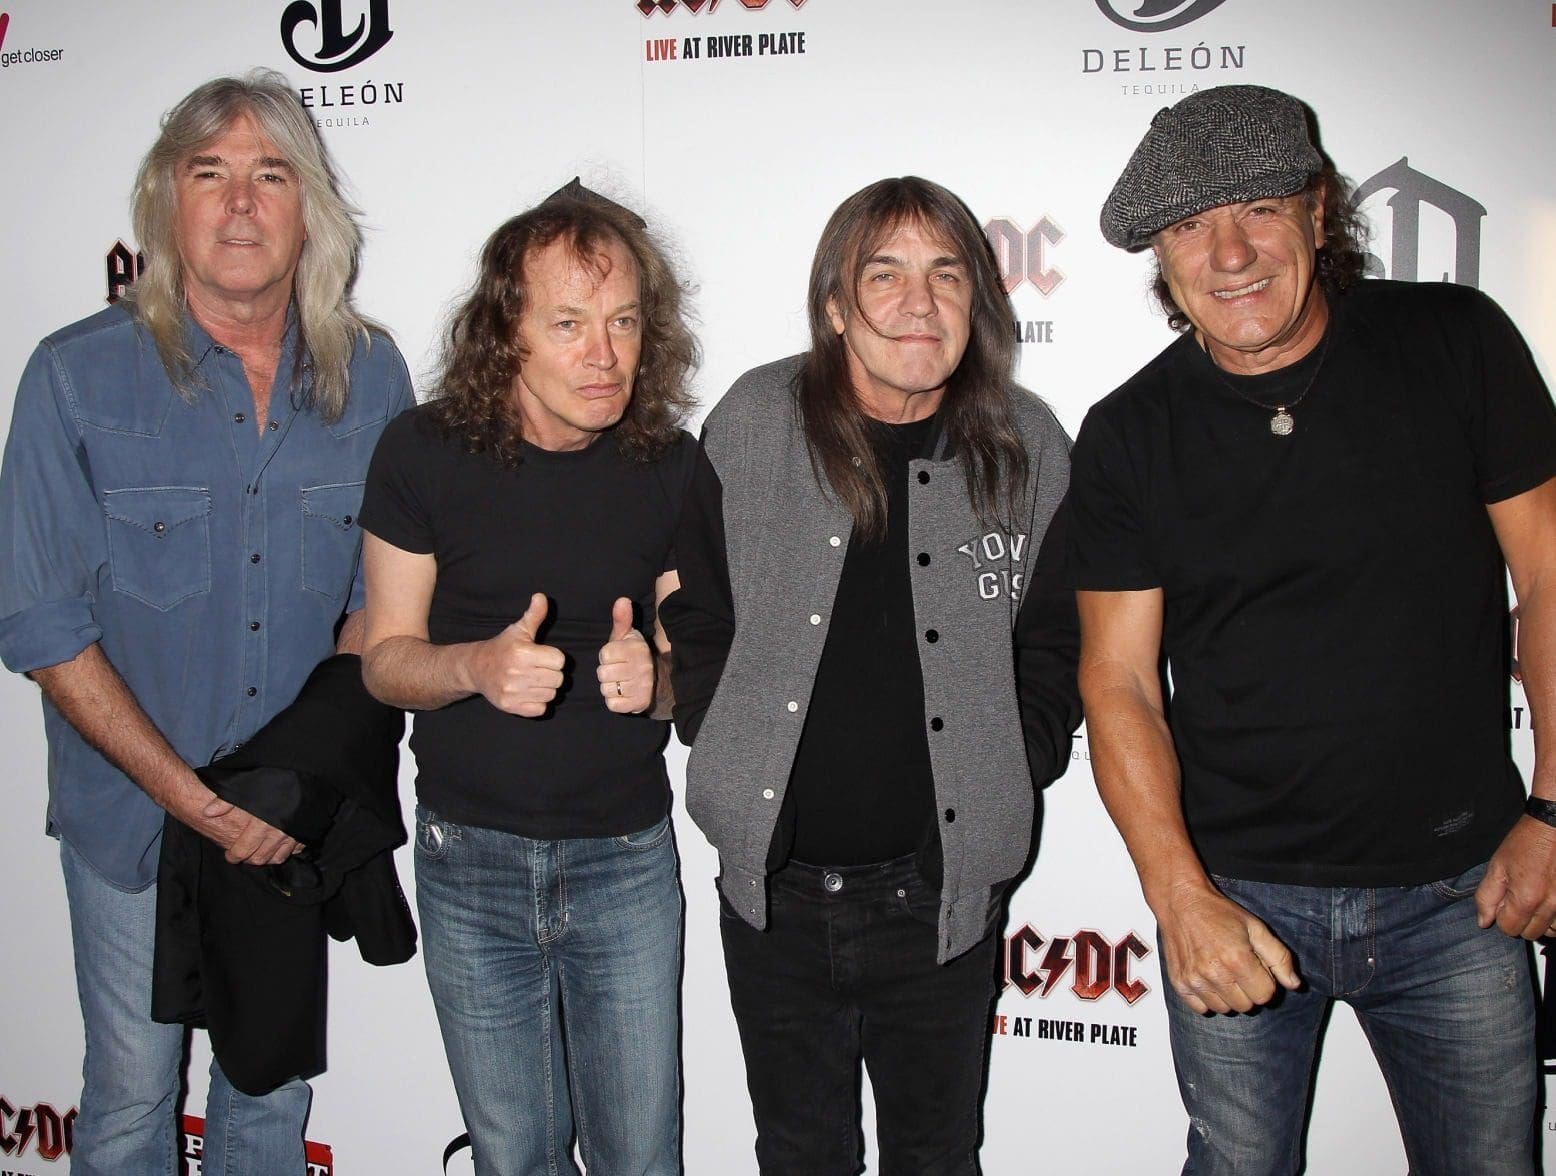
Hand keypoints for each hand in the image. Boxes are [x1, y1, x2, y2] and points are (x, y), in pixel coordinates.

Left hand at [173, 789, 299, 865]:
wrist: (307, 772)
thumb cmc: (275, 778)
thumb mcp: (247, 784)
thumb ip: (226, 800)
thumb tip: (208, 813)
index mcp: (261, 824)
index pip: (243, 850)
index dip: (234, 856)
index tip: (230, 855)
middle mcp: (278, 833)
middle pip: (260, 858)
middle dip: (249, 859)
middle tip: (242, 855)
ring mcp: (294, 834)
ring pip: (278, 857)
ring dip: (267, 858)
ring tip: (259, 852)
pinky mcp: (306, 832)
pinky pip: (296, 850)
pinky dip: (286, 850)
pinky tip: (280, 845)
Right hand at [467, 593, 565, 716]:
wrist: (476, 668)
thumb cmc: (502, 647)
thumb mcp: (518, 630)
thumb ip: (534, 615)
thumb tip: (542, 597)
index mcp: (522, 653)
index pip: (559, 661)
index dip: (553, 658)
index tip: (542, 656)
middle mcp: (517, 673)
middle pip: (558, 679)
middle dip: (551, 673)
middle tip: (538, 669)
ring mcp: (513, 692)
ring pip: (551, 694)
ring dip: (545, 688)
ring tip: (532, 680)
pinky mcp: (510, 706)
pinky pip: (541, 708)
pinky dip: (538, 703)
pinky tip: (528, 692)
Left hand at [598, 597, 653, 713]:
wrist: (654, 680)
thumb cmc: (632, 655)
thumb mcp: (626, 636)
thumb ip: (621, 619)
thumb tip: (622, 600)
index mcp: (637, 649)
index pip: (605, 654)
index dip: (605, 656)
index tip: (614, 657)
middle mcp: (642, 667)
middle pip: (603, 673)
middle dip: (605, 673)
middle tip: (615, 671)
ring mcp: (642, 687)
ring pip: (606, 689)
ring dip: (608, 687)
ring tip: (619, 682)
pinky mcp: (638, 704)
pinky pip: (612, 704)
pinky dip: (613, 701)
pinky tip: (621, 694)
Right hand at [1158, 884, 1299, 1013]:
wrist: (1182, 903)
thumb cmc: (1220, 913)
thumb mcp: (1256, 928)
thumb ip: (1280, 958)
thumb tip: (1294, 985)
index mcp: (1238, 960)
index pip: (1265, 995)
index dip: (1265, 982)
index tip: (1255, 967)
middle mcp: (1215, 973)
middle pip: (1246, 1006)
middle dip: (1248, 990)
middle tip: (1238, 968)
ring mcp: (1195, 980)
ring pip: (1225, 1009)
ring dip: (1228, 995)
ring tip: (1222, 972)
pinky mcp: (1180, 983)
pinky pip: (1201, 1008)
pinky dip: (1207, 998)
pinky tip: (1207, 979)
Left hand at [1476, 815, 1555, 938]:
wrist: (1554, 825)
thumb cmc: (1526, 841)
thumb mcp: (1497, 866)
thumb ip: (1486, 897)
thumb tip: (1484, 922)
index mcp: (1527, 898)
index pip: (1510, 929)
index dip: (1502, 917)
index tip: (1505, 902)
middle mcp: (1552, 905)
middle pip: (1531, 933)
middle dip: (1521, 920)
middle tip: (1520, 898)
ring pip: (1552, 931)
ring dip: (1542, 921)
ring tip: (1537, 898)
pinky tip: (1550, 899)